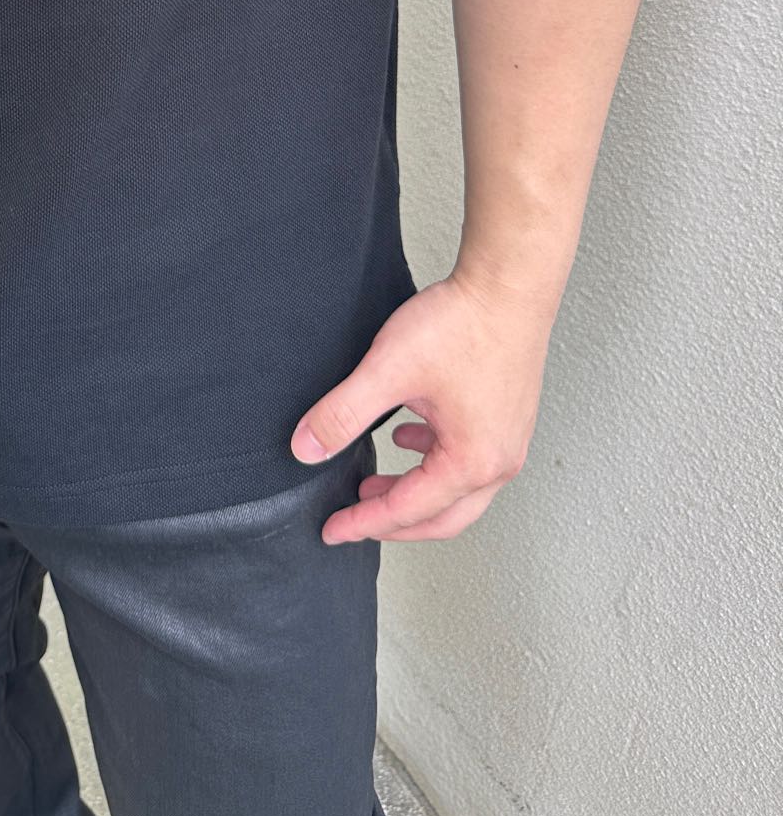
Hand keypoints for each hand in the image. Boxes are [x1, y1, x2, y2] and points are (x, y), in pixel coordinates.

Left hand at [291, 270, 554, 543]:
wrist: (508, 285)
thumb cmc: (463, 325)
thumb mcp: (388, 370)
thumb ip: (343, 413)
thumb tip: (306, 449)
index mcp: (471, 463)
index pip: (407, 511)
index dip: (364, 522)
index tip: (332, 529)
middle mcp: (498, 462)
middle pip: (441, 518)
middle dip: (393, 522)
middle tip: (353, 519)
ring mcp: (509, 441)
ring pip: (458, 492)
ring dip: (414, 493)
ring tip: (374, 481)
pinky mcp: (508, 417)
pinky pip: (469, 460)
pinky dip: (433, 462)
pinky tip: (408, 436)